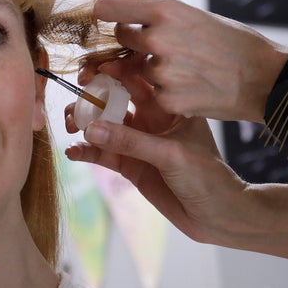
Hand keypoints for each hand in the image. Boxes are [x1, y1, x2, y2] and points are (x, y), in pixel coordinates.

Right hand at [64, 68, 249, 244]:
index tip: (92, 73)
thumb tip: (90, 127)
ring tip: (69, 127)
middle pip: (115, 98)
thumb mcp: (171, 154)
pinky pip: (102, 153)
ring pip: (104, 125)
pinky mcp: (129, 165)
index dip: (114, 71)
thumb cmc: (207, 177)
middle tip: (75, 102)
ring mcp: (139, 141)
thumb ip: (131, 141)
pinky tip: (73, 152)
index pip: (138, 78)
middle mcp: (152, 118)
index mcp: (169, 105)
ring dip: (84, 123)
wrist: (217, 216)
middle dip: (92, 96)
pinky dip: (86, 150)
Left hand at [89, 0, 287, 121]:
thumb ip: (157, 18)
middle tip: (165, 46)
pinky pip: (154, 94)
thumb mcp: (194, 16)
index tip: (105, 15)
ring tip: (190, 69)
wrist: (264, 76)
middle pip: (121, 39)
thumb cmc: (231, 42)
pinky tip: (193, 88)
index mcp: (165, 10)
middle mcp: (158, 39)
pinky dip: (169, 93)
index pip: (109, 8)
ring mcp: (161, 72)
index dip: (107, 13)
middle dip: (135, 43)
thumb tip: (117, 16)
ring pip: (139, 70)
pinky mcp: (168, 100)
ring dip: (155, 71)